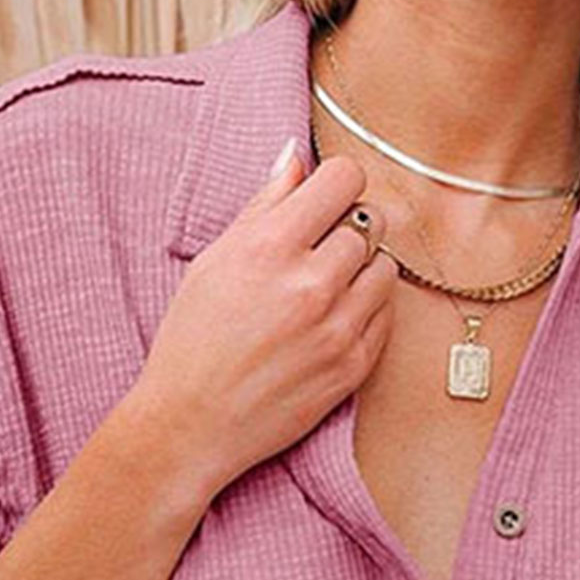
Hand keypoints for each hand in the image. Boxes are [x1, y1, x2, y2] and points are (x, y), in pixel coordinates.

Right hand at [121, 139, 399, 503]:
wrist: (193, 423)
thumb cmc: (194, 340)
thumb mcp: (215, 260)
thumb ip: (263, 205)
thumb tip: (295, 155)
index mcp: (271, 246)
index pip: (345, 178)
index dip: (337, 184)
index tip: (326, 199)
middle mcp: (311, 284)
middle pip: (370, 222)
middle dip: (348, 229)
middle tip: (319, 250)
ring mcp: (338, 329)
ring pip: (385, 269)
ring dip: (363, 270)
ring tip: (327, 287)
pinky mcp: (353, 367)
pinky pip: (386, 315)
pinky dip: (367, 310)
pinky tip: (332, 320)